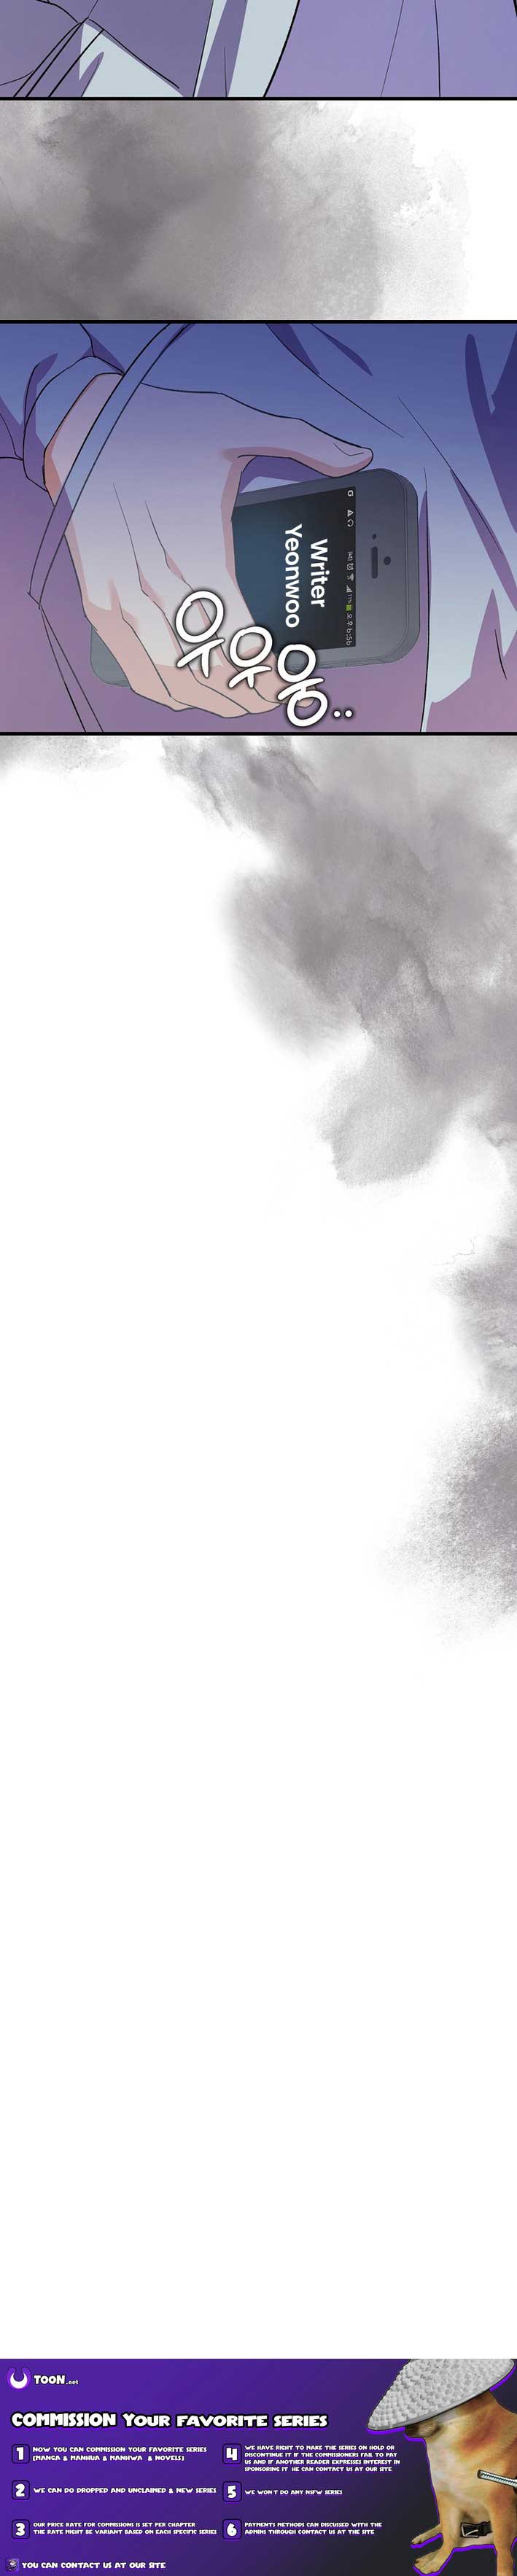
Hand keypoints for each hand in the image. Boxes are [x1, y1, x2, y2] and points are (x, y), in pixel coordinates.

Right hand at [44, 371, 372, 714]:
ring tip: (240, 704)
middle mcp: (155, 576)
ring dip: (207, 696)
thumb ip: (304, 442)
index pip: (237, 633)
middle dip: (245, 689)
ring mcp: (120, 591)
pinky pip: (128, 661)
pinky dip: (159, 687)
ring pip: (169, 671)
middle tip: (276, 697)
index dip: (265, 668)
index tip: (292, 678)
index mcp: (196, 542)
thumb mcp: (237, 420)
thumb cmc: (162, 423)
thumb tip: (357, 456)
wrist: (87, 420)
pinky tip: (186, 696)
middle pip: (207, 661)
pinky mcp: (97, 597)